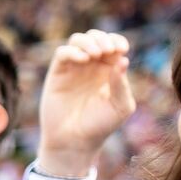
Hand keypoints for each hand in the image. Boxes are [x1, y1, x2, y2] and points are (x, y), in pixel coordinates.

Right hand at [36, 30, 134, 179]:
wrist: (75, 142)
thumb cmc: (100, 126)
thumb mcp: (120, 107)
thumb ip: (122, 84)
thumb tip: (122, 60)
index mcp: (109, 71)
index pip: (113, 45)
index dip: (117, 40)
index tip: (121, 49)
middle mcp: (91, 66)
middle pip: (95, 38)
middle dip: (102, 39)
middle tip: (107, 51)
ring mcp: (74, 69)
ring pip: (78, 40)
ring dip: (87, 42)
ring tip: (94, 54)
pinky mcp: (57, 74)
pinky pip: (62, 53)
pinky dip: (72, 51)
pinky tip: (83, 60)